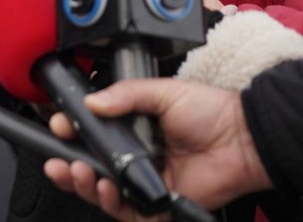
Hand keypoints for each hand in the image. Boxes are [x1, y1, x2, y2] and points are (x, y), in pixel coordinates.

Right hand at [42, 78, 271, 217]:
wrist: (244, 140)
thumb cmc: (211, 112)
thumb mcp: (163, 92)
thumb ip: (126, 94)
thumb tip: (92, 101)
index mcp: (131, 128)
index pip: (92, 134)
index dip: (71, 133)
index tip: (59, 127)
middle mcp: (134, 156)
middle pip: (91, 167)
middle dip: (68, 166)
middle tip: (59, 161)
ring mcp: (145, 181)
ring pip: (103, 192)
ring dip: (84, 185)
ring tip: (79, 172)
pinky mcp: (158, 204)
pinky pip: (127, 211)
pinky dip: (111, 203)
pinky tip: (105, 188)